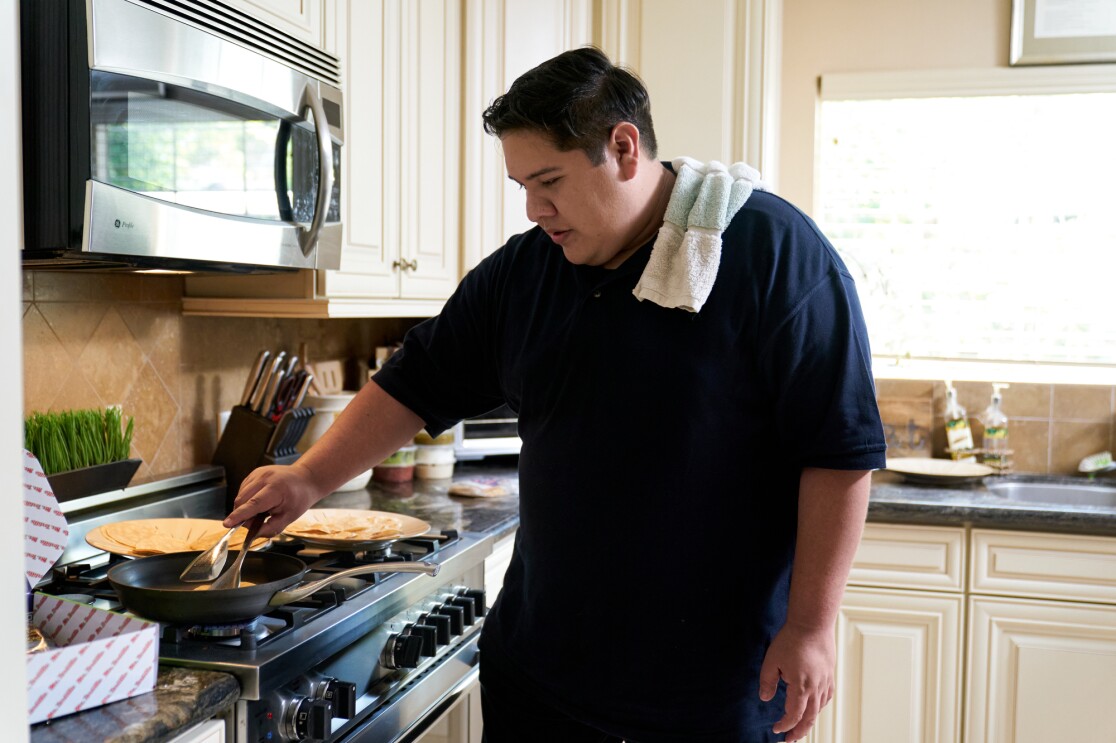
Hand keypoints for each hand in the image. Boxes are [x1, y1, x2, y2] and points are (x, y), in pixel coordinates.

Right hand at [223, 463, 323, 537]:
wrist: (305, 478)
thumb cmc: (299, 497)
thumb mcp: (290, 517)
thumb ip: (271, 528)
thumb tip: (253, 534)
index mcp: (275, 489)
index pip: (253, 504)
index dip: (239, 515)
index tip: (227, 524)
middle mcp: (264, 478)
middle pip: (242, 500)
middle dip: (243, 515)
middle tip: (257, 521)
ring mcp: (258, 473)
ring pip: (240, 496)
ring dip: (245, 507)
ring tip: (263, 509)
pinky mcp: (254, 473)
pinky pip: (243, 490)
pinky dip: (247, 500)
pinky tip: (260, 501)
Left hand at [758, 622, 835, 741]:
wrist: (812, 623)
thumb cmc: (791, 640)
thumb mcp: (771, 660)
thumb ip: (767, 681)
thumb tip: (765, 698)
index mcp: (800, 687)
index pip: (794, 715)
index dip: (785, 725)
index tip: (777, 729)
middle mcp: (815, 688)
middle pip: (810, 718)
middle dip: (799, 731)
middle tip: (791, 739)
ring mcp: (825, 681)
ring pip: (819, 709)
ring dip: (810, 721)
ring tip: (801, 727)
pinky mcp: (829, 674)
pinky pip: (827, 697)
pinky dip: (820, 706)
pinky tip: (815, 707)